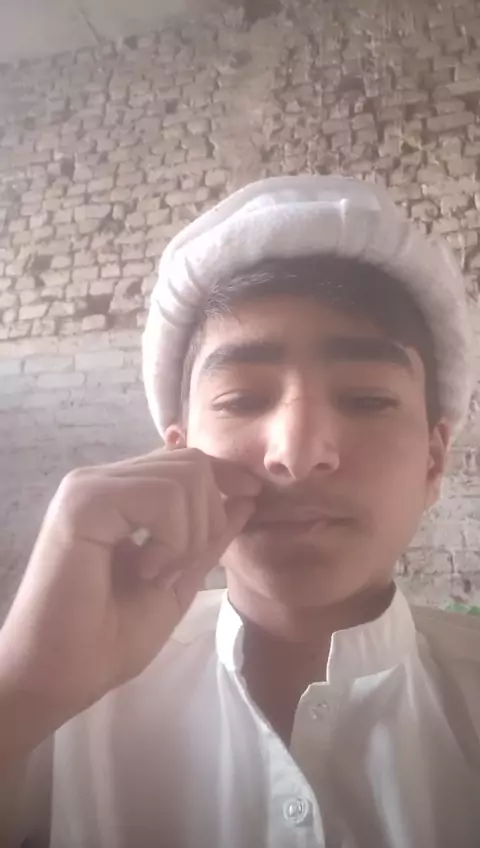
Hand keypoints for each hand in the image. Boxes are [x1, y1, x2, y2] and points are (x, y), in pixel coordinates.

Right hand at [0, 448, 259, 736]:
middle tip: (176, 568)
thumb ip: (208, 536)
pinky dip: (172, 538)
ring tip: (156, 573)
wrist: (62, 677)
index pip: (185, 460)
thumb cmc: (110, 638)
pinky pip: (162, 495)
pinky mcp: (84, 501)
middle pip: (192, 462)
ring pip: (184, 474)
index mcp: (120, 495)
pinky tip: (145, 569)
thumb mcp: (178, 579)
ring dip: (189, 534)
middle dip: (207, 518)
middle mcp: (102, 480)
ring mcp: (89, 486)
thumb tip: (247, 496)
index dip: (224, 477)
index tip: (251, 499)